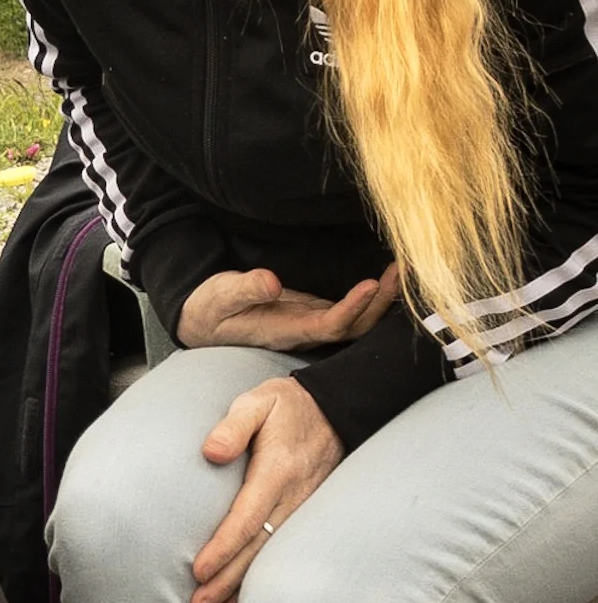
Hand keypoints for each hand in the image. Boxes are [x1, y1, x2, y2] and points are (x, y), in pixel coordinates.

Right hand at [177, 262, 400, 350]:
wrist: (202, 322)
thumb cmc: (210, 309)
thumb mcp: (220, 296)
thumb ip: (244, 289)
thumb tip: (271, 282)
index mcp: (285, 330)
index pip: (329, 326)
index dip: (353, 308)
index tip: (371, 284)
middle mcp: (305, 332)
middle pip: (355, 327)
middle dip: (380, 302)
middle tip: (401, 270)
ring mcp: (311, 323)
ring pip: (357, 321)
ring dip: (382, 300)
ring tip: (400, 270)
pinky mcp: (312, 312)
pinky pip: (351, 312)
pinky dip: (372, 298)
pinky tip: (386, 280)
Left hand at [189, 374, 343, 602]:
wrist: (336, 410)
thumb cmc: (286, 406)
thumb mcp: (257, 402)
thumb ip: (233, 425)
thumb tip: (210, 452)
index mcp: (277, 470)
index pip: (248, 517)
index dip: (224, 547)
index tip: (200, 571)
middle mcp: (294, 496)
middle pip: (258, 547)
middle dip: (228, 581)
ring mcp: (305, 508)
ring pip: (273, 556)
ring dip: (246, 588)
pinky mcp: (309, 514)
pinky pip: (286, 551)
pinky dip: (268, 578)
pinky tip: (250, 600)